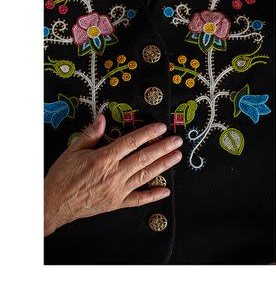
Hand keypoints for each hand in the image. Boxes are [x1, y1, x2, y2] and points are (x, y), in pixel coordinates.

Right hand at [44, 114, 182, 236]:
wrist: (52, 203)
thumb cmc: (62, 176)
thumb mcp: (73, 150)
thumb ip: (91, 134)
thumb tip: (103, 117)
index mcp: (104, 158)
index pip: (132, 142)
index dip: (148, 133)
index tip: (161, 128)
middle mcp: (114, 174)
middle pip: (144, 158)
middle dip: (163, 148)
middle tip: (177, 141)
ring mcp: (117, 190)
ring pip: (145, 175)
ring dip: (163, 165)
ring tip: (177, 157)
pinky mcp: (116, 203)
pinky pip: (138, 200)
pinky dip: (153, 195)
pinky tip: (166, 190)